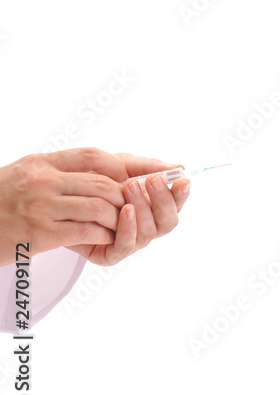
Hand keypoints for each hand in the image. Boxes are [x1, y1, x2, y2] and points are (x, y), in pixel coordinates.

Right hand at [0, 148, 125, 263]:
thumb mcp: (24, 175)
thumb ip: (56, 172)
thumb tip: (97, 174)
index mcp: (41, 163)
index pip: (91, 156)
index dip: (122, 165)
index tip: (141, 175)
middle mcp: (43, 181)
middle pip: (102, 183)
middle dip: (125, 197)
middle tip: (134, 208)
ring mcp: (41, 206)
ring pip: (99, 207)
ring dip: (117, 219)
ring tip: (121, 226)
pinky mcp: (39, 234)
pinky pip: (85, 231)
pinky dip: (102, 235)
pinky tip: (105, 238)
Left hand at [67, 153, 189, 265]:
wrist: (58, 194)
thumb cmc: (93, 179)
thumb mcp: (122, 166)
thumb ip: (148, 166)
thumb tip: (181, 167)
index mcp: (153, 207)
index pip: (175, 205)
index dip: (181, 195)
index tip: (182, 179)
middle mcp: (145, 226)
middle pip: (168, 222)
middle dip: (163, 200)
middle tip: (152, 180)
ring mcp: (129, 241)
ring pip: (149, 233)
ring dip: (143, 208)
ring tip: (131, 186)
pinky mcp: (110, 254)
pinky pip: (127, 246)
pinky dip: (129, 227)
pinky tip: (125, 210)